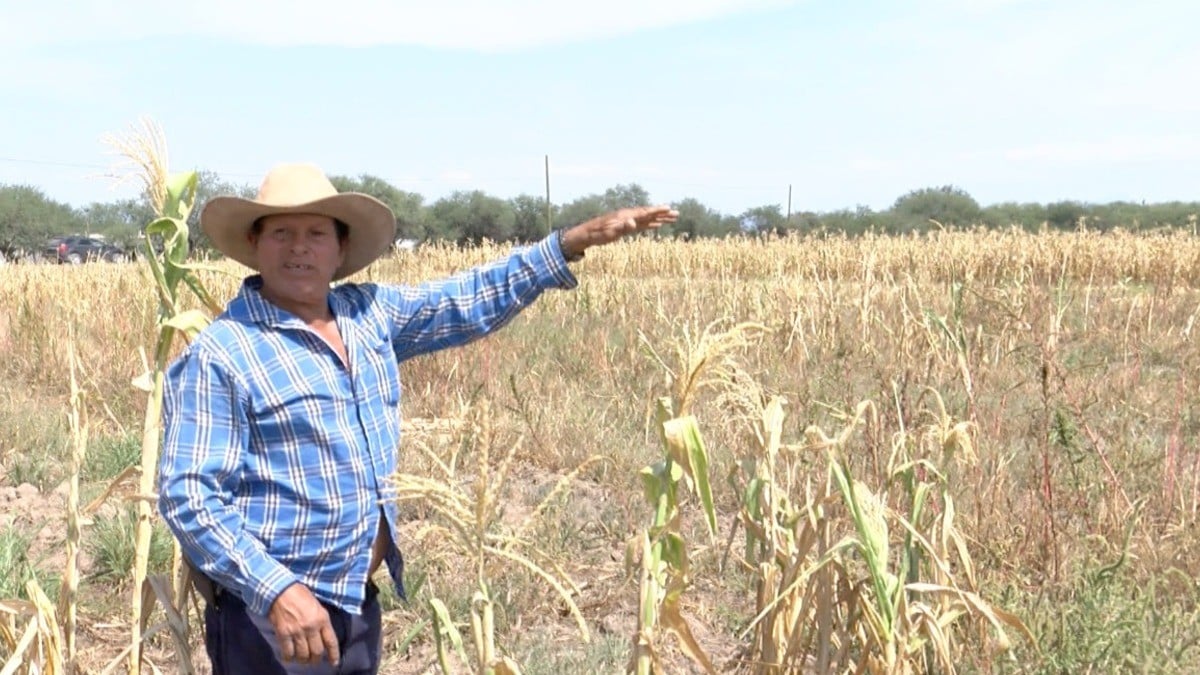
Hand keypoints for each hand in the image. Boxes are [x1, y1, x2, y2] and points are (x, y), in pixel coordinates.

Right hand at [267, 583, 339, 665]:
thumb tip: (322, 636)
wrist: (281, 589)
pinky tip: (289, 657)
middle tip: (314, 660)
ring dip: (303, 660)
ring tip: (302, 659)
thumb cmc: (300, 594)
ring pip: (303, 655)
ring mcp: (297, 631)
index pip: (331, 641)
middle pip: (317, 652)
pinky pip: (288, 652)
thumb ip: (320, 620)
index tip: (334, 663)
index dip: (334, 655)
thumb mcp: (317, 605)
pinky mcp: (283, 633)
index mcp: (322, 618)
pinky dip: (289, 657)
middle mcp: (311, 627)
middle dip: (316, 659)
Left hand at [560, 206, 678, 256]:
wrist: (587, 234)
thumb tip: (634, 223)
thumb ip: (622, 227)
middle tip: (677, 213)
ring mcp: (628, 220)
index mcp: (627, 216)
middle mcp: (629, 216)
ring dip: (660, 218)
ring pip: (647, 218)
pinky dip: (651, 224)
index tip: (669, 208)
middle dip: (663, 214)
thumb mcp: (610, 232)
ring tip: (672, 218)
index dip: (657, 210)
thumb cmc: (598, 234)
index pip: (645, 212)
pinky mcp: (626, 226)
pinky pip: (642, 224)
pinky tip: (656, 225)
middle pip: (649, 214)